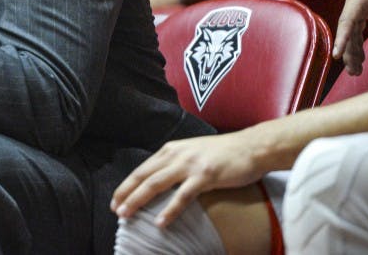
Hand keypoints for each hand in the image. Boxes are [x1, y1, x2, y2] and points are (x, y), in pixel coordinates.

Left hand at [110, 132, 263, 226]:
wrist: (252, 146)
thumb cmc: (224, 154)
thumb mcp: (193, 153)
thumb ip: (176, 164)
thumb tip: (160, 182)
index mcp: (171, 149)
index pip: (142, 169)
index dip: (127, 185)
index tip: (116, 200)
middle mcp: (176, 154)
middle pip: (144, 176)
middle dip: (126, 193)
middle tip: (114, 210)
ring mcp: (190, 164)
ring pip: (156, 184)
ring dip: (138, 200)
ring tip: (127, 215)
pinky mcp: (206, 175)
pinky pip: (183, 195)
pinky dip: (170, 210)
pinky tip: (160, 222)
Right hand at [335, 0, 367, 73]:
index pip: (348, 20)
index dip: (343, 38)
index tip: (337, 55)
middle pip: (347, 28)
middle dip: (348, 50)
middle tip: (353, 71)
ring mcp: (358, 0)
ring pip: (351, 28)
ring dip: (352, 47)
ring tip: (356, 68)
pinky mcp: (363, 1)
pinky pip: (356, 24)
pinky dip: (356, 38)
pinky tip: (359, 51)